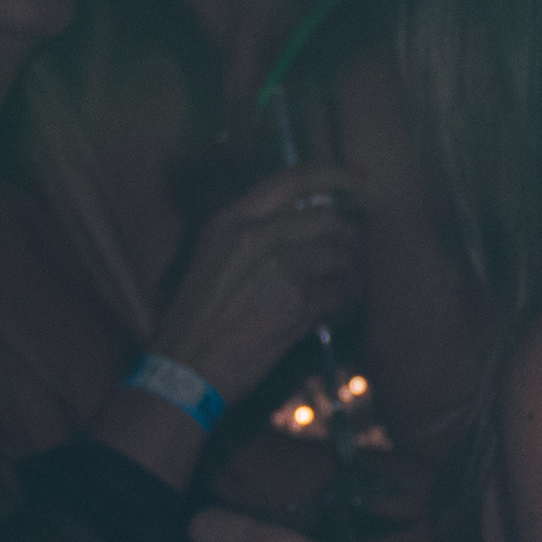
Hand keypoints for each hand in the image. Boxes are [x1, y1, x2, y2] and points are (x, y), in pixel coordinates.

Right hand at [148, 166, 362, 404]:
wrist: (185, 367)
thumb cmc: (196, 319)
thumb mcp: (213, 259)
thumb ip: (252, 236)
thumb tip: (302, 226)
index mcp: (230, 221)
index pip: (290, 180)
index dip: (331, 174)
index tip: (356, 179)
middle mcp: (255, 235)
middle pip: (328, 218)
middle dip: (349, 237)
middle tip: (353, 254)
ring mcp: (280, 266)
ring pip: (341, 253)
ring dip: (353, 271)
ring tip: (347, 287)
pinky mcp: (299, 301)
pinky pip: (343, 290)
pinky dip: (348, 301)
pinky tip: (340, 311)